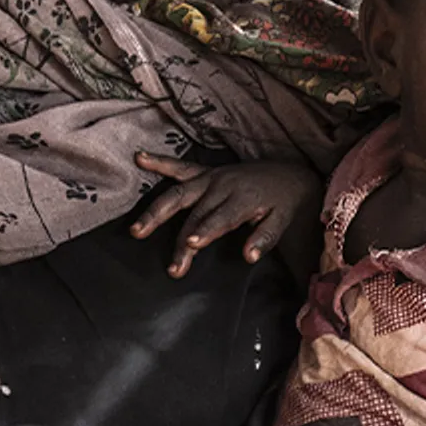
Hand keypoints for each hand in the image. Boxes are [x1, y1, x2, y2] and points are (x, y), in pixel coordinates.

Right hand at [133, 154, 319, 277]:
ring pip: (178, 194)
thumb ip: (265, 238)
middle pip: (195, 215)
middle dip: (181, 241)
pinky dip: (159, 162)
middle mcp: (222, 186)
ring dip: (156, 212)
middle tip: (173, 267)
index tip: (190, 245)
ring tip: (136, 230)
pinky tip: (140, 158)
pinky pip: (178, 167)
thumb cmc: (282, 203)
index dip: (205, 231)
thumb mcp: (282, 221)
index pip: (221, 218)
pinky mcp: (205, 172)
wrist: (288, 175)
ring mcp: (211, 178)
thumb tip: (249, 256)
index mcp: (243, 198)